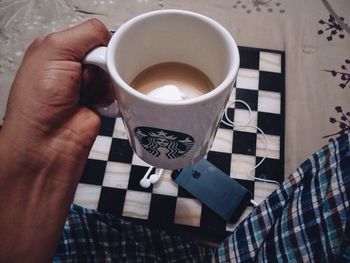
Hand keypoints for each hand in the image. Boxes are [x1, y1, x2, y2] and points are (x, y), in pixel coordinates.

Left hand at [0, 19, 110, 261]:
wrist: (48, 142)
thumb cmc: (38, 102)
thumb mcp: (55, 51)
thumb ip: (85, 34)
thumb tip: (109, 38)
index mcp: (56, 50)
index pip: (90, 34)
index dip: (98, 42)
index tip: (96, 52)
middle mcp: (72, 68)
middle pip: (106, 53)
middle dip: (103, 63)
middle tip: (86, 76)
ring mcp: (88, 87)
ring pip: (115, 72)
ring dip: (107, 81)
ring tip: (89, 93)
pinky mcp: (101, 103)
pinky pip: (119, 91)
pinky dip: (114, 95)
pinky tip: (98, 103)